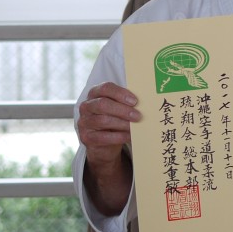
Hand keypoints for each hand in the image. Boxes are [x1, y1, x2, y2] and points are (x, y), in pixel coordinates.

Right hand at [76, 82, 139, 214]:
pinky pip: (102, 137)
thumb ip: (127, 102)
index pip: (105, 88)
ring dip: (122, 124)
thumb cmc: (115, 119)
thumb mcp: (119, 108)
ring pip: (102, 120)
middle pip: (103, 104)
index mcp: (95, 93)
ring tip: (135, 127)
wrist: (104, 144)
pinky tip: (129, 136)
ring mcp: (84, 122)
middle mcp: (86, 106)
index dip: (120, 93)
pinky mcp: (86, 138)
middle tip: (138, 116)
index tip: (135, 101)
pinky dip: (119, 136)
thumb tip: (149, 99)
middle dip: (123, 110)